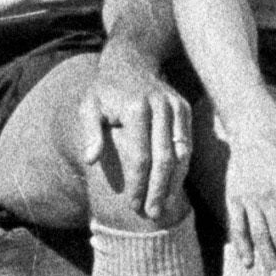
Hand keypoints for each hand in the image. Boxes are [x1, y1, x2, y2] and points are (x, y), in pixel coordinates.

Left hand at [86, 46, 195, 223]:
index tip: (132, 205)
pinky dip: (182, 167)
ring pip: (181, 153)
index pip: (141, 155)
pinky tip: (174, 185)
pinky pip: (187, 144)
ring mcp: (176, 108)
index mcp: (137, 108)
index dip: (138, 183)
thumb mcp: (88, 106)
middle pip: (165, 158)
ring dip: (174, 182)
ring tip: (166, 206)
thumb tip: (91, 160)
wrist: (131, 62)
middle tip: (153, 213)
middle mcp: (161, 107)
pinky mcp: (185, 110)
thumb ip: (90, 132)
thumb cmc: (105, 90)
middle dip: (159, 189)